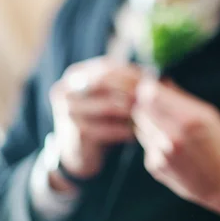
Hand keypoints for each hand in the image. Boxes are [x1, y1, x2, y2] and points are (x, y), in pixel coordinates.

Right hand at [49, 58, 141, 188]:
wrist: (79, 153)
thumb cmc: (99, 120)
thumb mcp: (107, 97)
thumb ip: (123, 84)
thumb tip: (154, 75)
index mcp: (74, 75)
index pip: (105, 67)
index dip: (130, 73)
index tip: (151, 80)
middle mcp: (65, 90)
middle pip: (104, 82)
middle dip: (131, 89)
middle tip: (152, 97)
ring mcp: (67, 111)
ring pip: (108, 106)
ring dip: (132, 111)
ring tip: (149, 116)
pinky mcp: (76, 132)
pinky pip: (108, 129)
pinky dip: (125, 131)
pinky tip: (137, 134)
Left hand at [132, 76, 219, 214]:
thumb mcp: (210, 117)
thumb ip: (181, 99)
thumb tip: (161, 83)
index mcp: (187, 120)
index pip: (148, 94)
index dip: (149, 89)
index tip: (155, 89)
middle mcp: (170, 138)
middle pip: (141, 110)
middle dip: (148, 106)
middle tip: (163, 108)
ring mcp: (160, 155)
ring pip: (141, 128)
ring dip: (151, 124)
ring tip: (173, 130)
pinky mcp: (155, 167)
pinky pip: (147, 145)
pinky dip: (155, 142)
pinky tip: (175, 149)